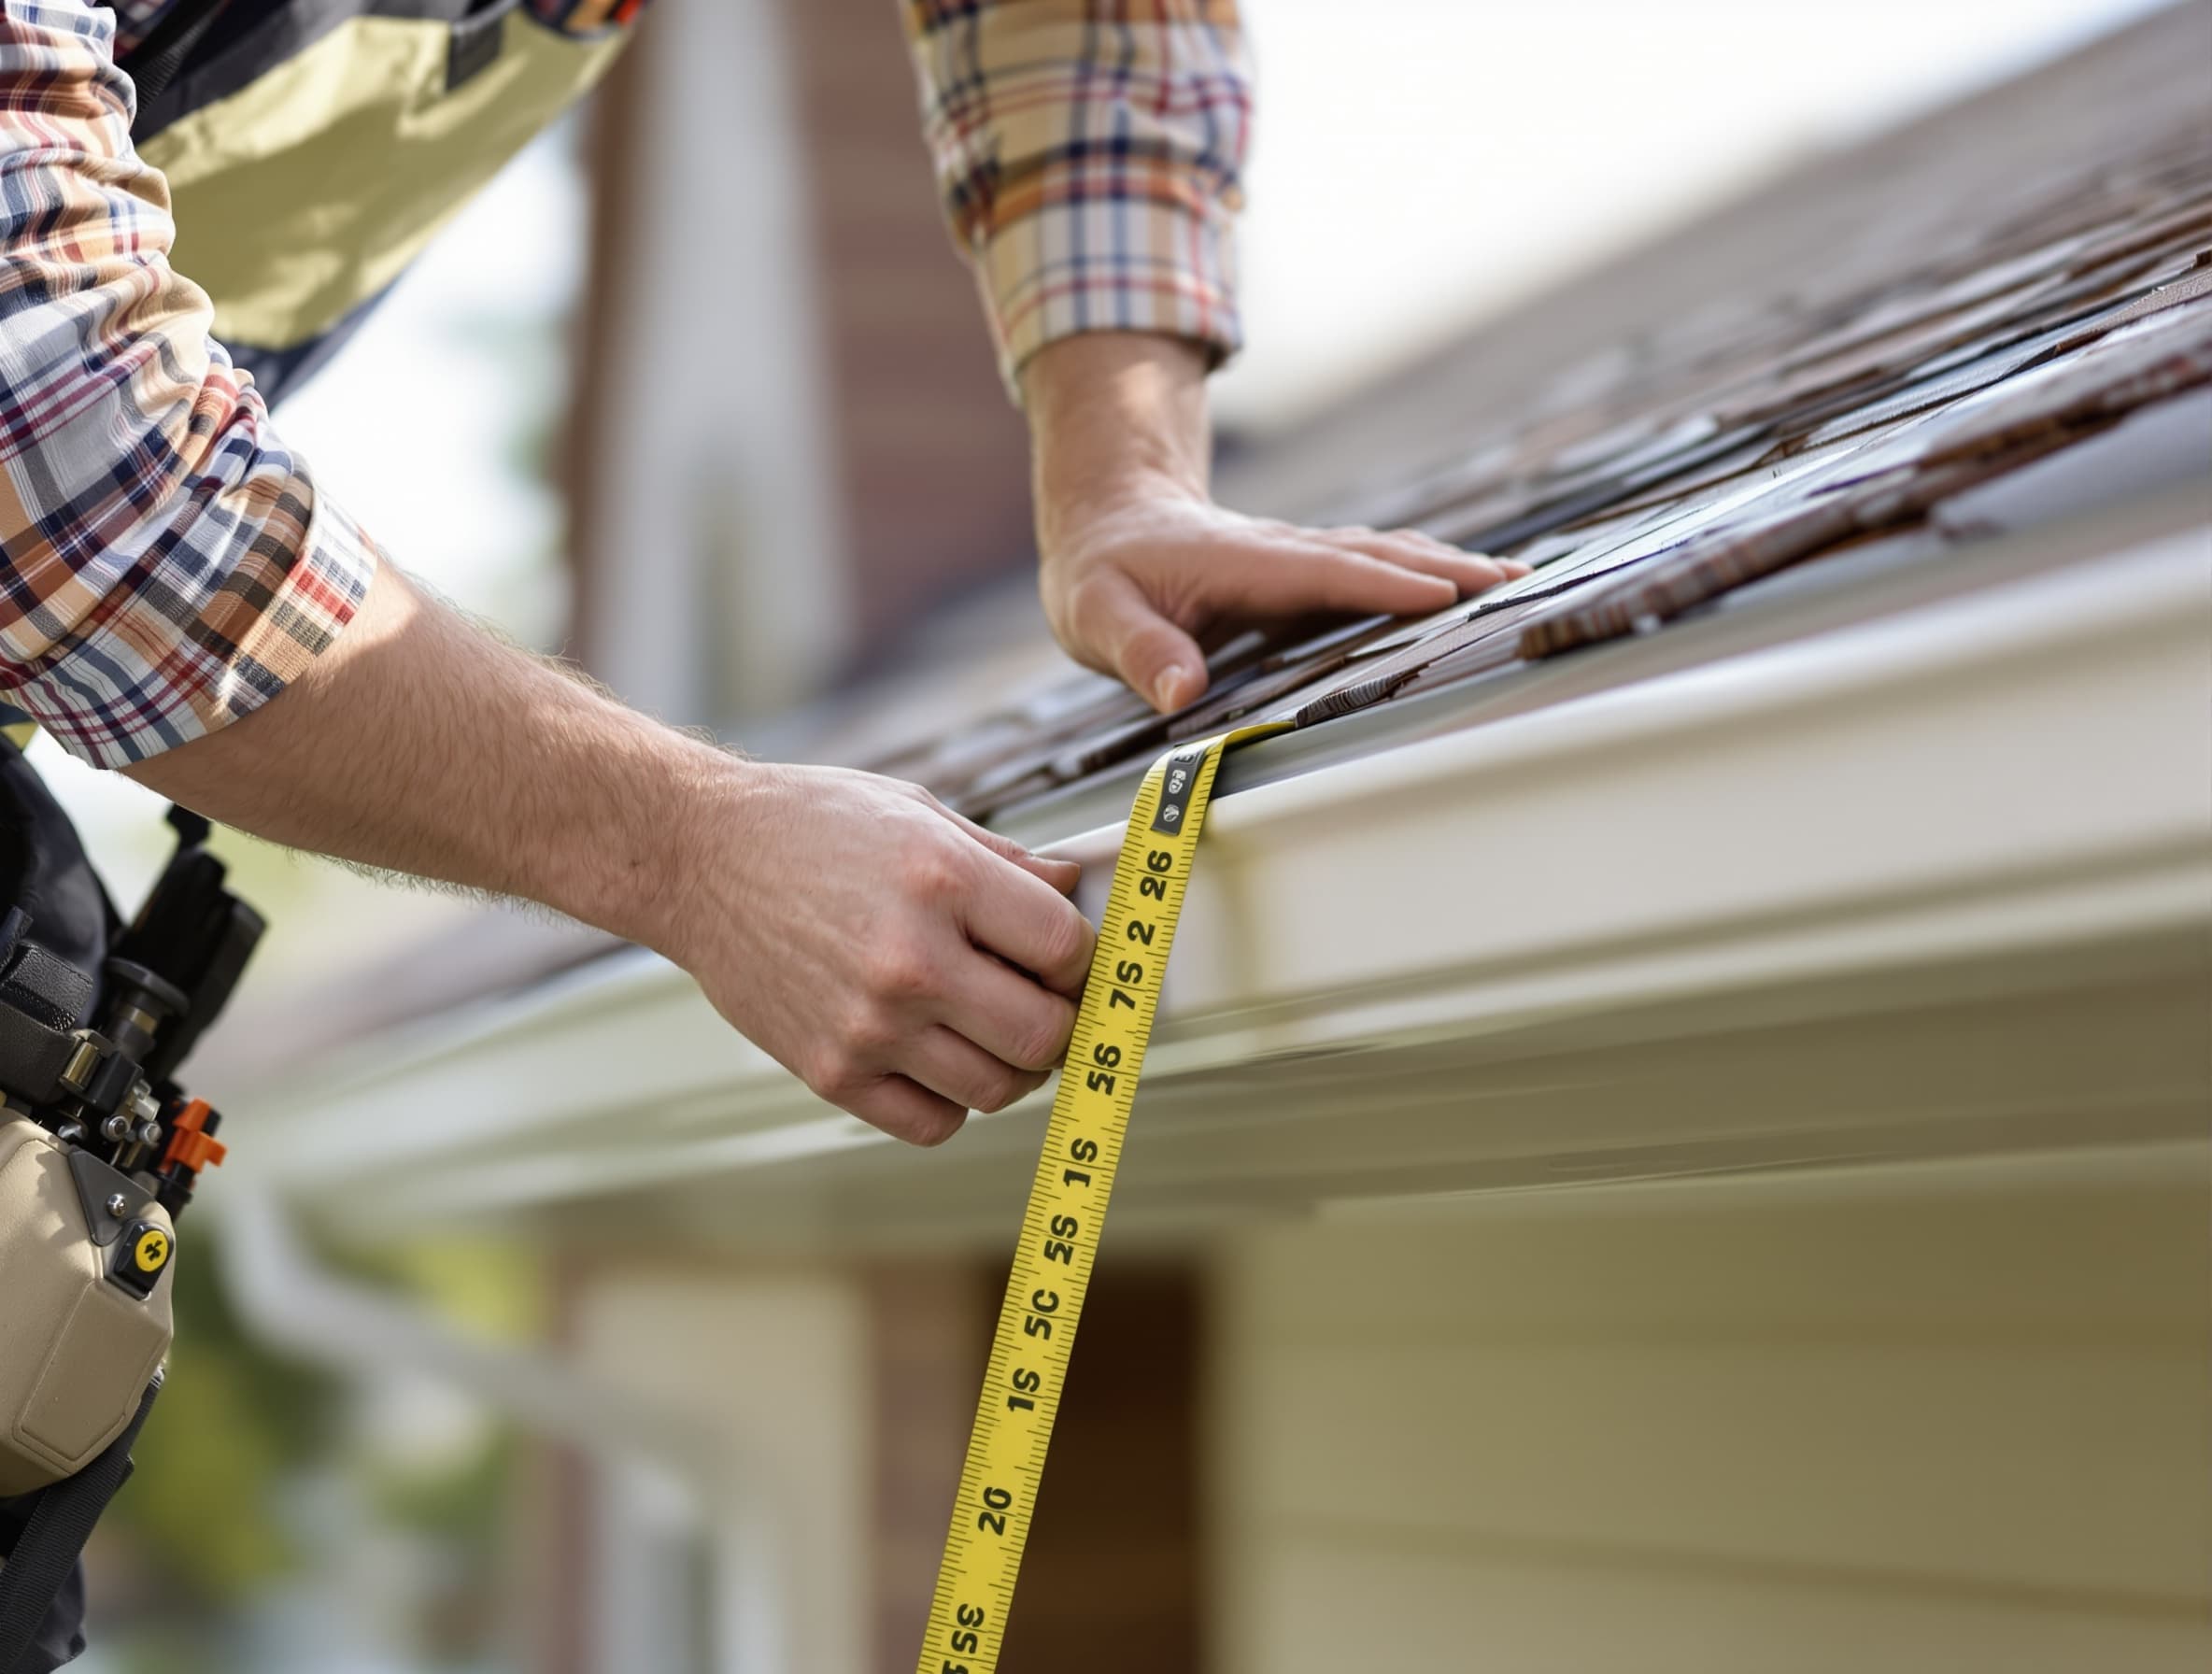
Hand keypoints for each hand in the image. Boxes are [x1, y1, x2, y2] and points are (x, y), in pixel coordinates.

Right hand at [673, 763, 1095, 1144]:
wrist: (695, 859)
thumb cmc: (807, 825)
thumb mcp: (917, 812)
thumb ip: (1004, 860)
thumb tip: (1072, 891)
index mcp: (942, 880)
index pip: (1065, 949)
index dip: (1082, 958)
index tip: (1068, 957)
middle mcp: (911, 960)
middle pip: (1042, 1034)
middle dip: (1060, 1022)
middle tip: (1044, 1003)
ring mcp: (870, 1026)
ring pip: (997, 1090)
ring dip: (1012, 1067)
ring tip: (991, 1030)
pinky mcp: (831, 1072)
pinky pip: (933, 1123)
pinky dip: (953, 1102)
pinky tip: (938, 1058)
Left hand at [1040, 488, 1527, 710]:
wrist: (1108, 522)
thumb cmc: (1100, 576)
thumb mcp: (1096, 616)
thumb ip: (1140, 651)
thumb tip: (1182, 690)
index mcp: (1242, 562)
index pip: (1324, 573)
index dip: (1383, 584)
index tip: (1445, 594)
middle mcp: (1282, 552)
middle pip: (1375, 555)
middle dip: (1445, 569)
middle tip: (1514, 585)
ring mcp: (1298, 559)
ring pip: (1382, 555)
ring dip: (1447, 566)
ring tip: (1513, 582)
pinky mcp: (1304, 572)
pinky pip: (1372, 569)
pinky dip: (1423, 574)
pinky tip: (1463, 587)